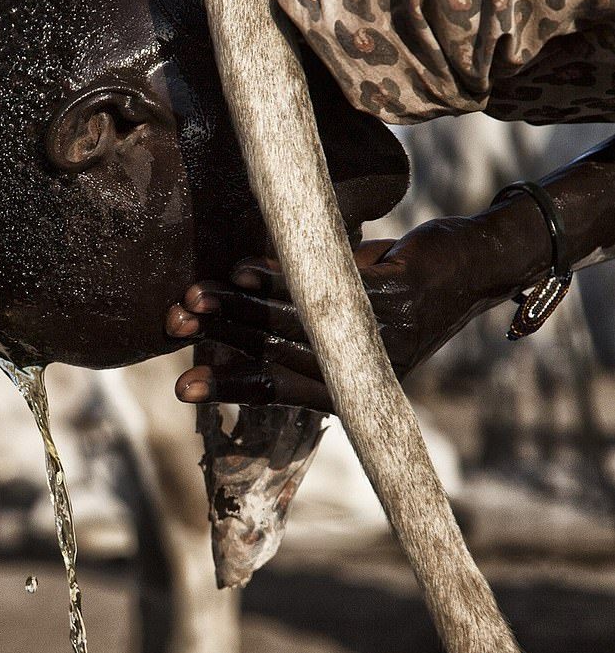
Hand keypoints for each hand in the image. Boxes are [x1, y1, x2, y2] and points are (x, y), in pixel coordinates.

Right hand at [166, 217, 505, 411]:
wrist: (476, 262)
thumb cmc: (401, 288)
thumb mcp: (351, 315)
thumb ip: (301, 319)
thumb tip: (232, 308)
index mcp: (358, 384)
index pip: (284, 389)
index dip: (232, 387)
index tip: (183, 388)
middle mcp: (372, 367)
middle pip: (281, 353)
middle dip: (222, 338)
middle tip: (174, 324)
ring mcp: (388, 331)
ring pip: (297, 319)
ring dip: (239, 306)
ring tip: (194, 297)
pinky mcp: (400, 291)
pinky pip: (326, 284)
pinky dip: (279, 275)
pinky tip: (243, 268)